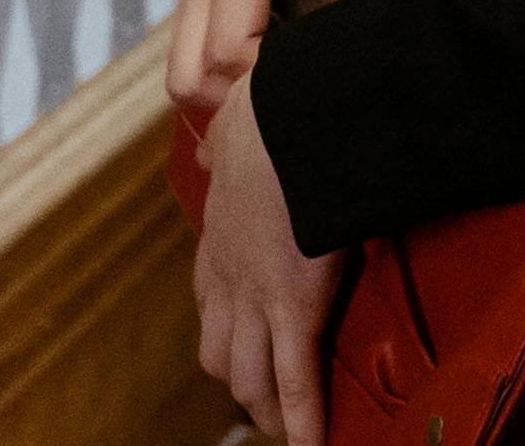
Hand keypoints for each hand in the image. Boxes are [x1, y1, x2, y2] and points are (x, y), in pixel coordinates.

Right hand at [167, 0, 351, 113]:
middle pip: (189, 78)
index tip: (312, 74)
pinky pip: (197, 35)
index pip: (226, 52)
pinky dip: (225, 56)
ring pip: (185, 63)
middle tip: (296, 86)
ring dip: (227, 82)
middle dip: (234, 102)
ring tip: (290, 66)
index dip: (263, 81)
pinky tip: (279, 39)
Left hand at [189, 68, 352, 443]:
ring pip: (250, 377)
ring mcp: (256, 298)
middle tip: (268, 399)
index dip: (227, 328)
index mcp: (219, 235)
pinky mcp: (294, 309)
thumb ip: (224, 145)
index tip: (243, 340)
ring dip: (269, 408)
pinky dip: (304, 418)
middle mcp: (227, 277)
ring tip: (290, 430)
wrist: (292, 116)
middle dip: (243, 381)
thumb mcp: (231, 126)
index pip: (210, 300)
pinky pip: (296, 379)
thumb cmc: (271, 113)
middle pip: (221, 353)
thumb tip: (218, 146)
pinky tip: (314, 444)